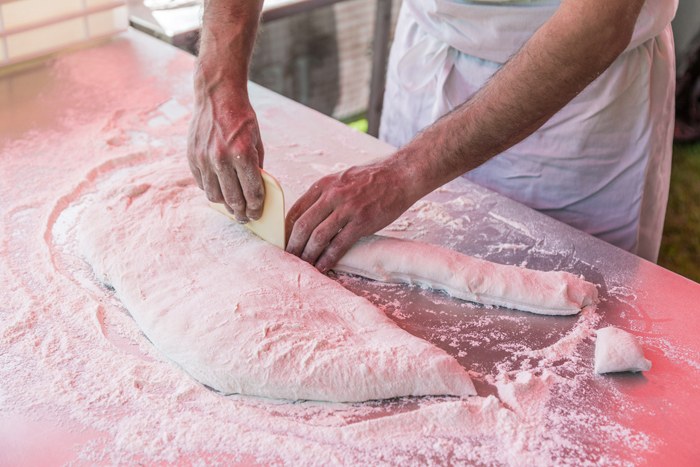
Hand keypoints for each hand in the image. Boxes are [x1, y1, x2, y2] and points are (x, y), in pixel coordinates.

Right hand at [187, 74, 264, 222]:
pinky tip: (220, 190)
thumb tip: (256, 192)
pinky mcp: (192, 157)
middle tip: (246, 218)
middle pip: (233, 199)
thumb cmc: (242, 119)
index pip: (252, 192)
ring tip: (233, 207)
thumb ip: (257, 167)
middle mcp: (222, 158)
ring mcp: (204, 158)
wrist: (217, 96)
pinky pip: (202, 183)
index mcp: (243, 154)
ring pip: (215, 196)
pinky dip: (212, 190)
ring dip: (225, 205)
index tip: (257, 214)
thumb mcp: (257, 142)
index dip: (256, 208)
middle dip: (242, 213)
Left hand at [285, 161, 415, 272]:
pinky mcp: (362, 221)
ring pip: (318, 236)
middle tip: (289, 258)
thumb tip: (310, 215)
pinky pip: (339, 244)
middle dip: (293, 246)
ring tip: (304, 265)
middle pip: (303, 225)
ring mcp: (347, 208)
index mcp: (323, 185)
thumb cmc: (372, 178)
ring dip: (308, 255)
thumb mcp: (342, 179)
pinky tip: (323, 266)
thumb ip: (326, 194)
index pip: (295, 210)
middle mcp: (332, 195)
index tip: (284, 243)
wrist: (401, 175)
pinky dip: (328, 258)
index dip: (286, 230)